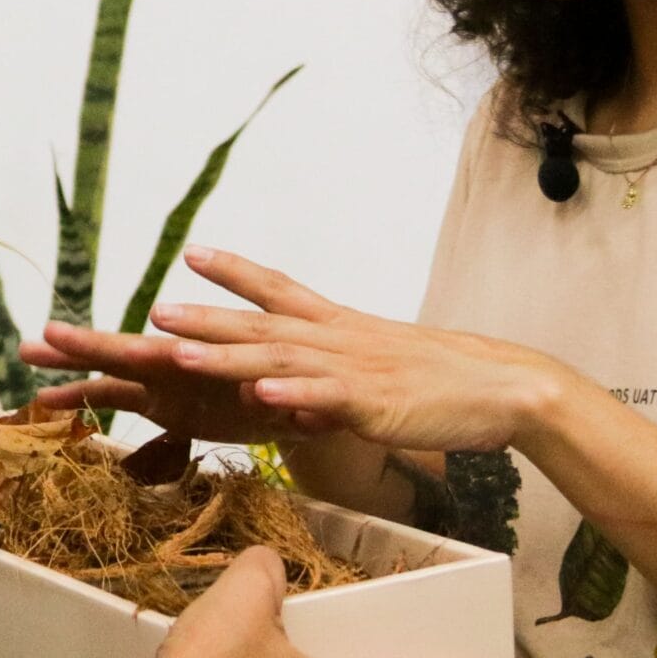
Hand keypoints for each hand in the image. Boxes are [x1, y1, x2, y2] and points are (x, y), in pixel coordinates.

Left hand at [42, 246, 570, 453]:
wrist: (505, 387)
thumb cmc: (442, 384)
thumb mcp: (378, 372)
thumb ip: (331, 379)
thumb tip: (292, 393)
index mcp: (341, 327)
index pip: (280, 289)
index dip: (236, 271)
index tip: (193, 253)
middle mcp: (339, 339)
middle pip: (260, 322)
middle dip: (203, 315)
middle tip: (151, 308)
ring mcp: (355, 369)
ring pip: (279, 356)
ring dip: (225, 349)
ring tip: (177, 344)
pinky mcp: (374, 404)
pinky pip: (324, 398)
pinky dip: (289, 394)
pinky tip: (256, 392)